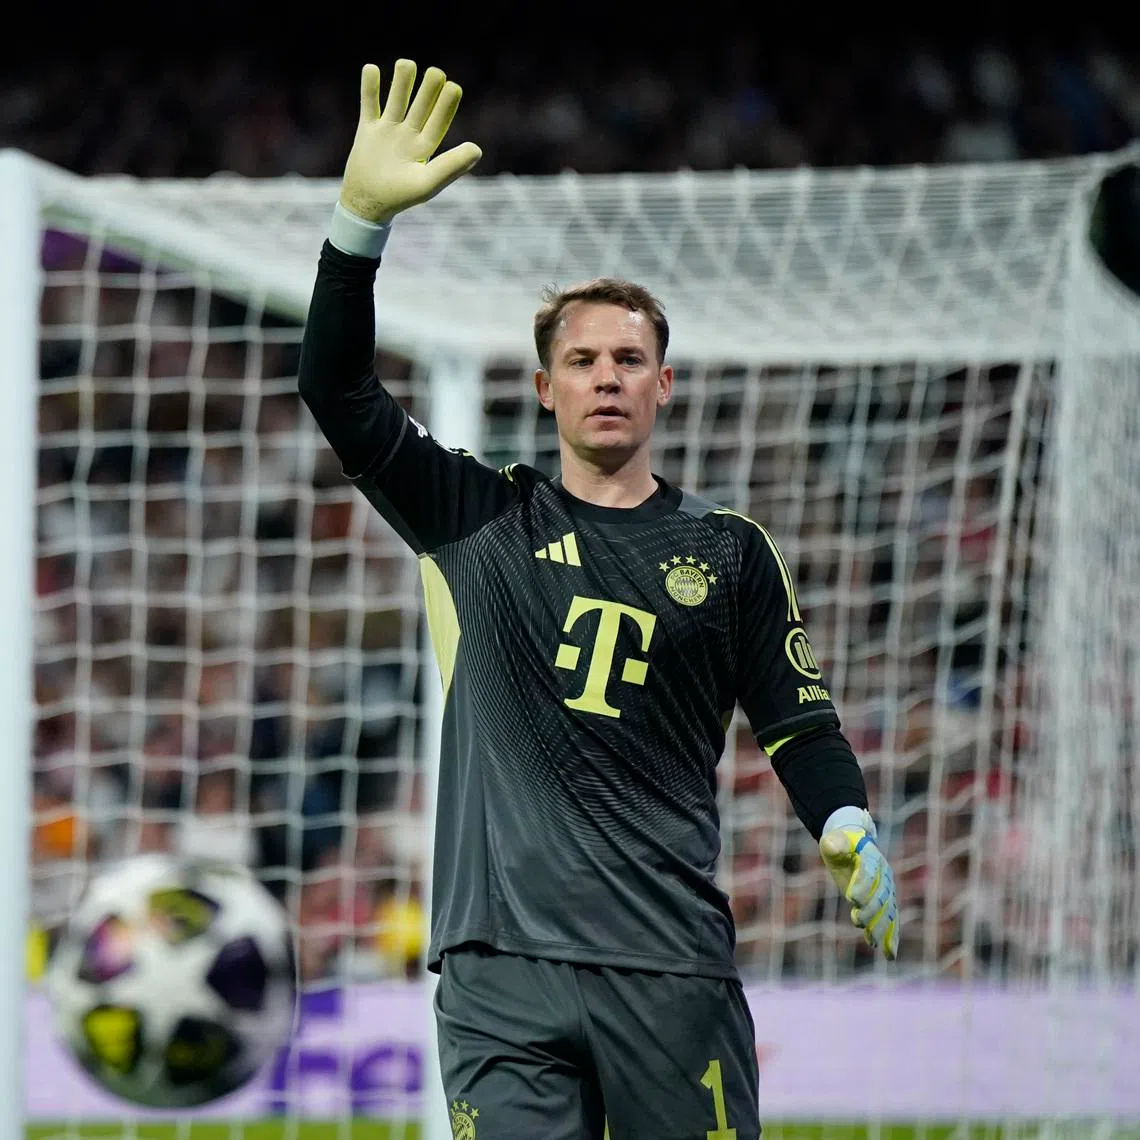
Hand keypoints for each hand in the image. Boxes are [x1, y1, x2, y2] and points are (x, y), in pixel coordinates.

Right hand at [339, 59, 482, 224]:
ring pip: (397, 99)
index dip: (447, 104)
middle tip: (435, 73)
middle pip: (421, 105)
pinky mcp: (367, 130)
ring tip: (407, 63)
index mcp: (425, 147)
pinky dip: (369, 87)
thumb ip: (451, 166)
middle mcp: (409, 135)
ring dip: (402, 81)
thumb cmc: (400, 197)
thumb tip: (478, 150)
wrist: (367, 205)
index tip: (453, 87)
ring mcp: (388, 131)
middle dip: (428, 88)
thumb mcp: (427, 183)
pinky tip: (371, 68)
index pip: (439, 120)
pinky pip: (369, 104)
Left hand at [819, 807, 899, 959]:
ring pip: (887, 912)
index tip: (851, 899)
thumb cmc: (840, 842)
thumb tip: (832, 846)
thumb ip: (834, 843)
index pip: (868, 871)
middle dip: (870, 909)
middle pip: (880, 895)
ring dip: (881, 928)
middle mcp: (883, 875)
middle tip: (856, 920)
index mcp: (871, 857)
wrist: (856, 845)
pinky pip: (891, 921)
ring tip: (872, 942)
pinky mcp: (885, 903)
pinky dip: (891, 938)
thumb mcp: (832, 839)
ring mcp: (887, 890)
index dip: (861, 885)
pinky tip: (889, 955)